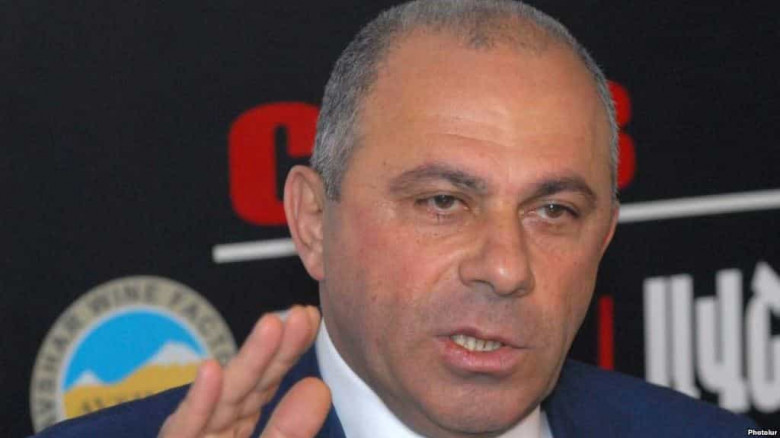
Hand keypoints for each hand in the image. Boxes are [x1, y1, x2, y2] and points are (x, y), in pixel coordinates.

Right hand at [159, 305, 330, 437]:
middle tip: (301, 314)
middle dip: (274, 349)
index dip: (287, 353)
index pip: (264, 387)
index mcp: (232, 430)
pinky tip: (211, 371)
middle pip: (247, 386)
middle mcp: (213, 430)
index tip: (310, 319)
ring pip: (222, 401)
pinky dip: (199, 402)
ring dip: (246, 363)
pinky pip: (184, 429)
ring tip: (271, 327)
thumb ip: (289, 433)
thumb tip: (318, 388)